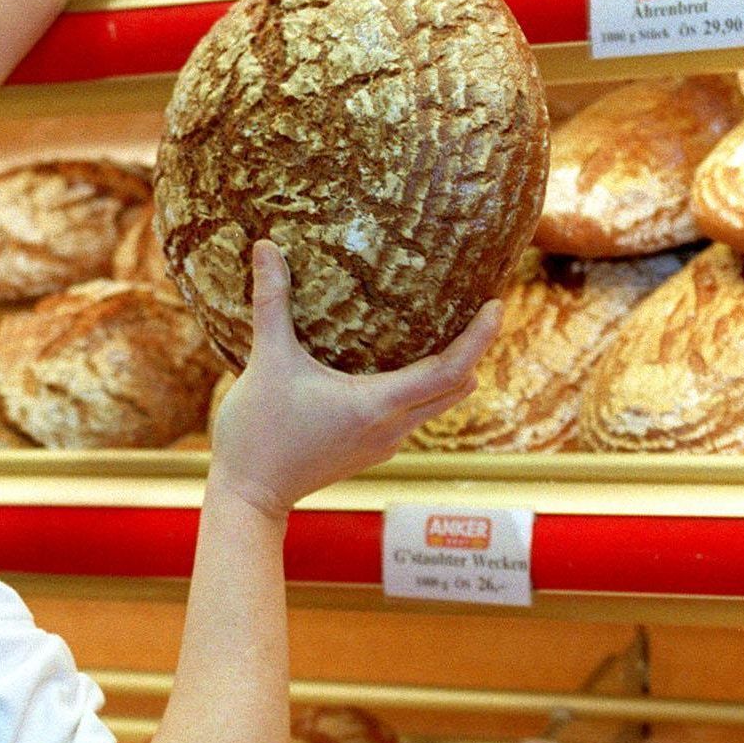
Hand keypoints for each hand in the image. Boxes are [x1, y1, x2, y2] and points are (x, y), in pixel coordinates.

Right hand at [209, 241, 502, 517]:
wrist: (248, 495)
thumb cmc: (258, 433)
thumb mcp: (265, 360)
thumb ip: (271, 301)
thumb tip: (266, 247)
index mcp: (377, 404)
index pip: (451, 371)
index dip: (479, 338)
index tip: (495, 306)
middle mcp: (391, 427)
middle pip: (456, 388)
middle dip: (474, 350)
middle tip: (480, 309)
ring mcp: (383, 443)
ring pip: (437, 404)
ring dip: (451, 371)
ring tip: (450, 329)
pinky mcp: (369, 450)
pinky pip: (414, 415)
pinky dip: (424, 388)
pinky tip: (404, 364)